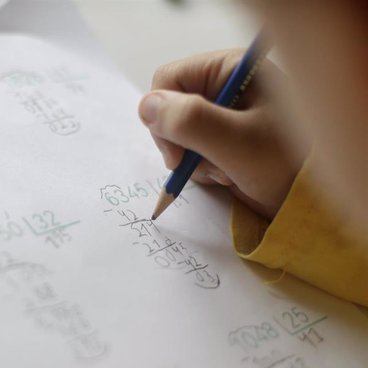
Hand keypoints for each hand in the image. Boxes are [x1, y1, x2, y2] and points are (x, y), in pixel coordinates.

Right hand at [138, 49, 307, 219]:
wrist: (314, 203)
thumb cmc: (287, 165)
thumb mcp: (238, 142)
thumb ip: (190, 121)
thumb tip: (146, 106)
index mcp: (231, 70)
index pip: (168, 80)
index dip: (164, 115)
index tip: (178, 152)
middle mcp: (225, 88)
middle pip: (170, 109)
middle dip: (181, 143)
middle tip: (202, 165)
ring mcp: (224, 116)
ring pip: (178, 134)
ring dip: (194, 160)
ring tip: (226, 172)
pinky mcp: (224, 140)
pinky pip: (192, 151)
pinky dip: (203, 169)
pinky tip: (228, 177)